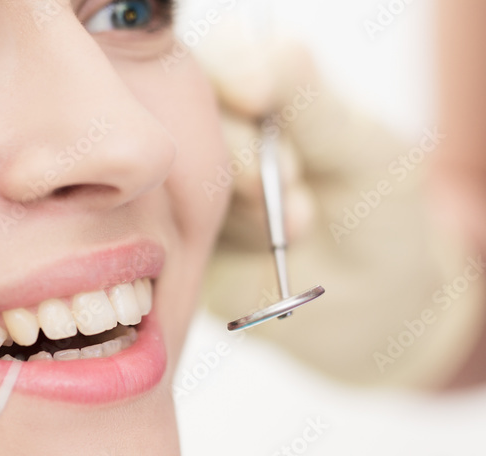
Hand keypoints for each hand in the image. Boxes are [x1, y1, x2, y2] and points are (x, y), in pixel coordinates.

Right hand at [194, 29, 485, 388]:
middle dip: (243, 151)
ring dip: (241, 203)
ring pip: (177, 173)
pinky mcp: (174, 240)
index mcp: (265, 92)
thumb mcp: (362, 152)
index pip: (224, 57)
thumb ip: (310, 104)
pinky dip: (212, 239)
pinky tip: (262, 250)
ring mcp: (190, 188)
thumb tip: (255, 64)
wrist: (370, 310)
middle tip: (287, 185)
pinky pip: (166, 228)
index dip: (231, 73)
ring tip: (297, 227)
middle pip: (186, 114)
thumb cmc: (377, 219)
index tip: (257, 100)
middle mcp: (218, 135)